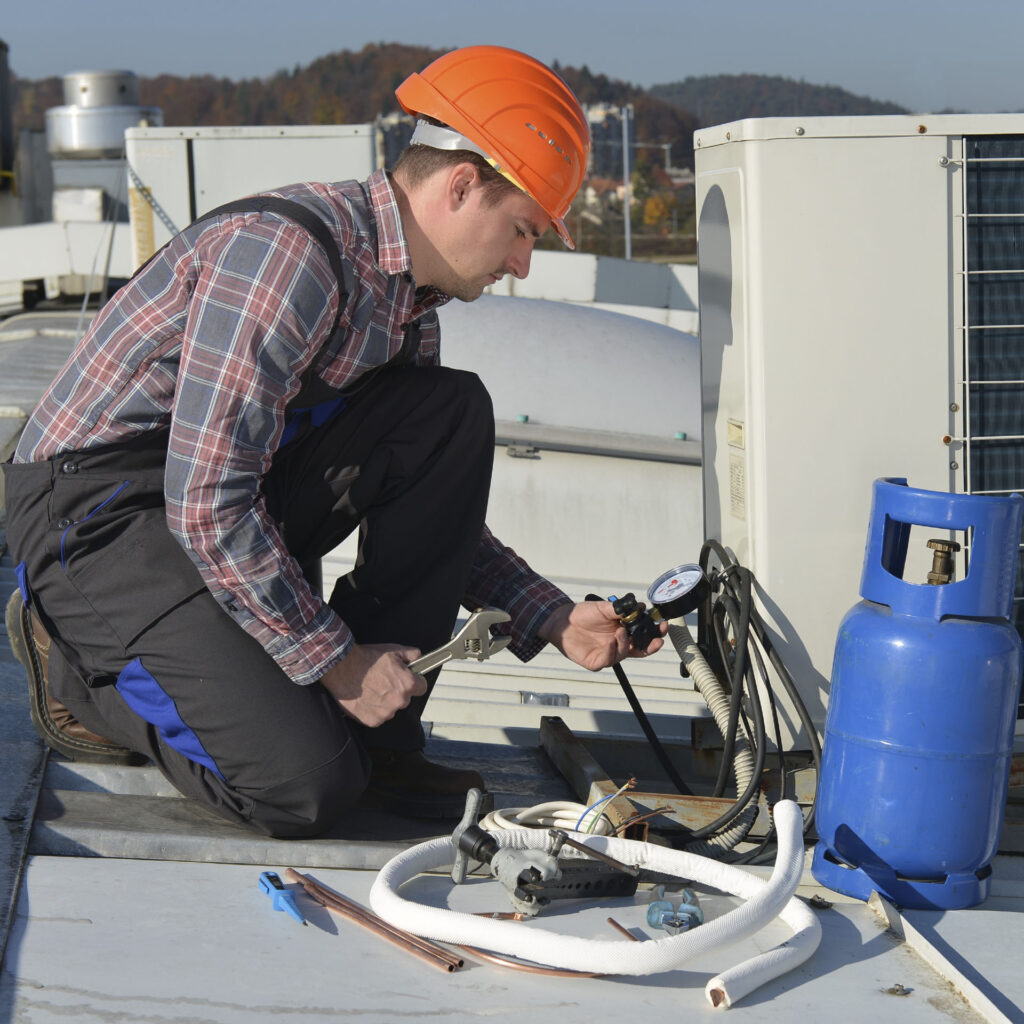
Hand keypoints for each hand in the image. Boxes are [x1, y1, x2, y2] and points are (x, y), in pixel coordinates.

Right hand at [320, 643, 426, 727]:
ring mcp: (385, 713)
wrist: (341, 668)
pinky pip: (378, 717)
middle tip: (384, 681)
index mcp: (407, 684)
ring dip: (385, 702)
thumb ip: (411, 654)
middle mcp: (399, 701)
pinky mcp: (372, 721)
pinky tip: (365, 697)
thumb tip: (418, 657)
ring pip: (391, 709)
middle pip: (405, 699)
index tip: (408, 679)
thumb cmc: (365, 659)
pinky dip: (373, 709)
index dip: (415, 681)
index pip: (422, 688)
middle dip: (398, 691)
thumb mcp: (392, 650)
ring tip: (372, 688)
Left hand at [537, 600, 666, 671]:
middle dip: (651, 646)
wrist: (562, 620)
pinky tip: (610, 641)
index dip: (655, 633)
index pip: (644, 635)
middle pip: (641, 650)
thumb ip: (621, 609)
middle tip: (658, 640)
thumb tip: (640, 606)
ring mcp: (608, 654)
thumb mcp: (604, 608)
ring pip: (624, 654)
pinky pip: (608, 660)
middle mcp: (618, 644)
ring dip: (625, 643)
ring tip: (620, 632)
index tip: (663, 625)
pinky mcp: (596, 662)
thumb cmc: (583, 614)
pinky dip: (611, 651)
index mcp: (624, 631)